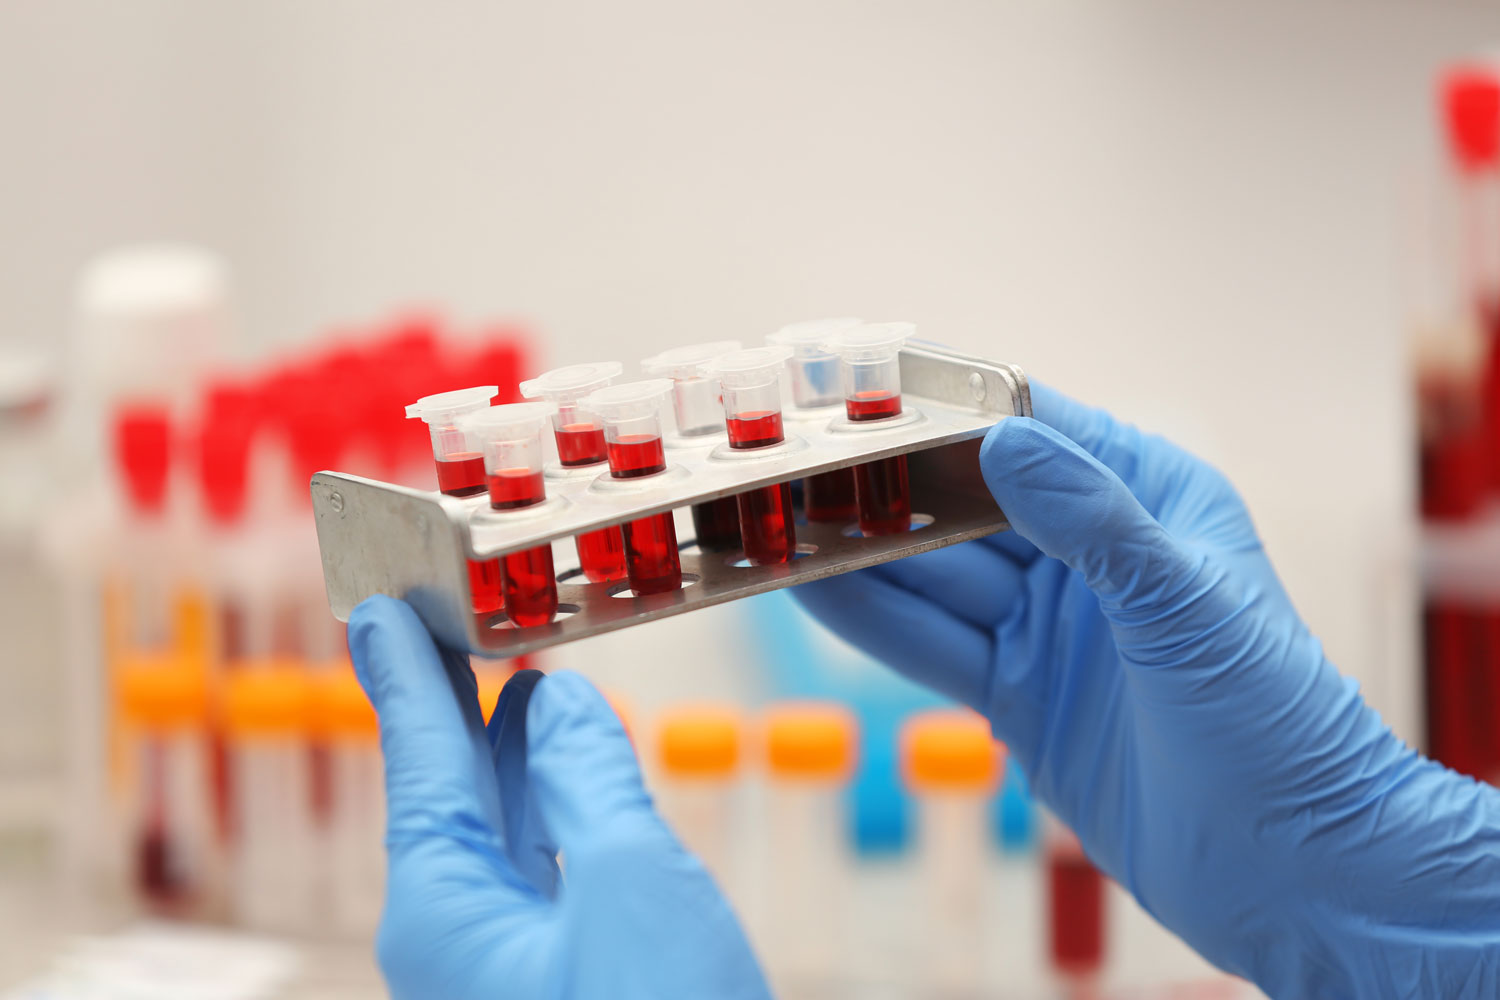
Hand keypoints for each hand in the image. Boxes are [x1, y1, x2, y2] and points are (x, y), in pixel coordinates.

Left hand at [347, 595, 769, 999]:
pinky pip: (538, 871)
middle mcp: (456, 937)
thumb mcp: (632, 885)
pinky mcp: (556, 981)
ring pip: (500, 830)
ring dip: (512, 752)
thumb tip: (557, 704)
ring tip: (514, 676)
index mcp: (443, 910)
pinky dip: (553, 807)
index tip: (379, 612)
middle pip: (450, 790)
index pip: (421, 760)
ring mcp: (504, 967)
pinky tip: (569, 770)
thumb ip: (589, 780)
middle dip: (455, 704)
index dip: (403, 674)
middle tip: (447, 623)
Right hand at [795, 382, 1499, 996]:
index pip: (1036, 427)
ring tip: (787, 524)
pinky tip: (816, 594)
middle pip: (970, 502)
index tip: (872, 387)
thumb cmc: (1277, 723)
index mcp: (1150, 498)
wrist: (1291, 868)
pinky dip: (876, 622)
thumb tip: (1004, 440)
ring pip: (939, 577)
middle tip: (807, 463)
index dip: (953, 407)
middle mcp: (1092, 554)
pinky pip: (934, 646)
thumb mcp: (1185, 604)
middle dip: (892, 486)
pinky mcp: (1020, 694)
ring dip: (867, 555)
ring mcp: (1051, 627)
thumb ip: (1092, 521)